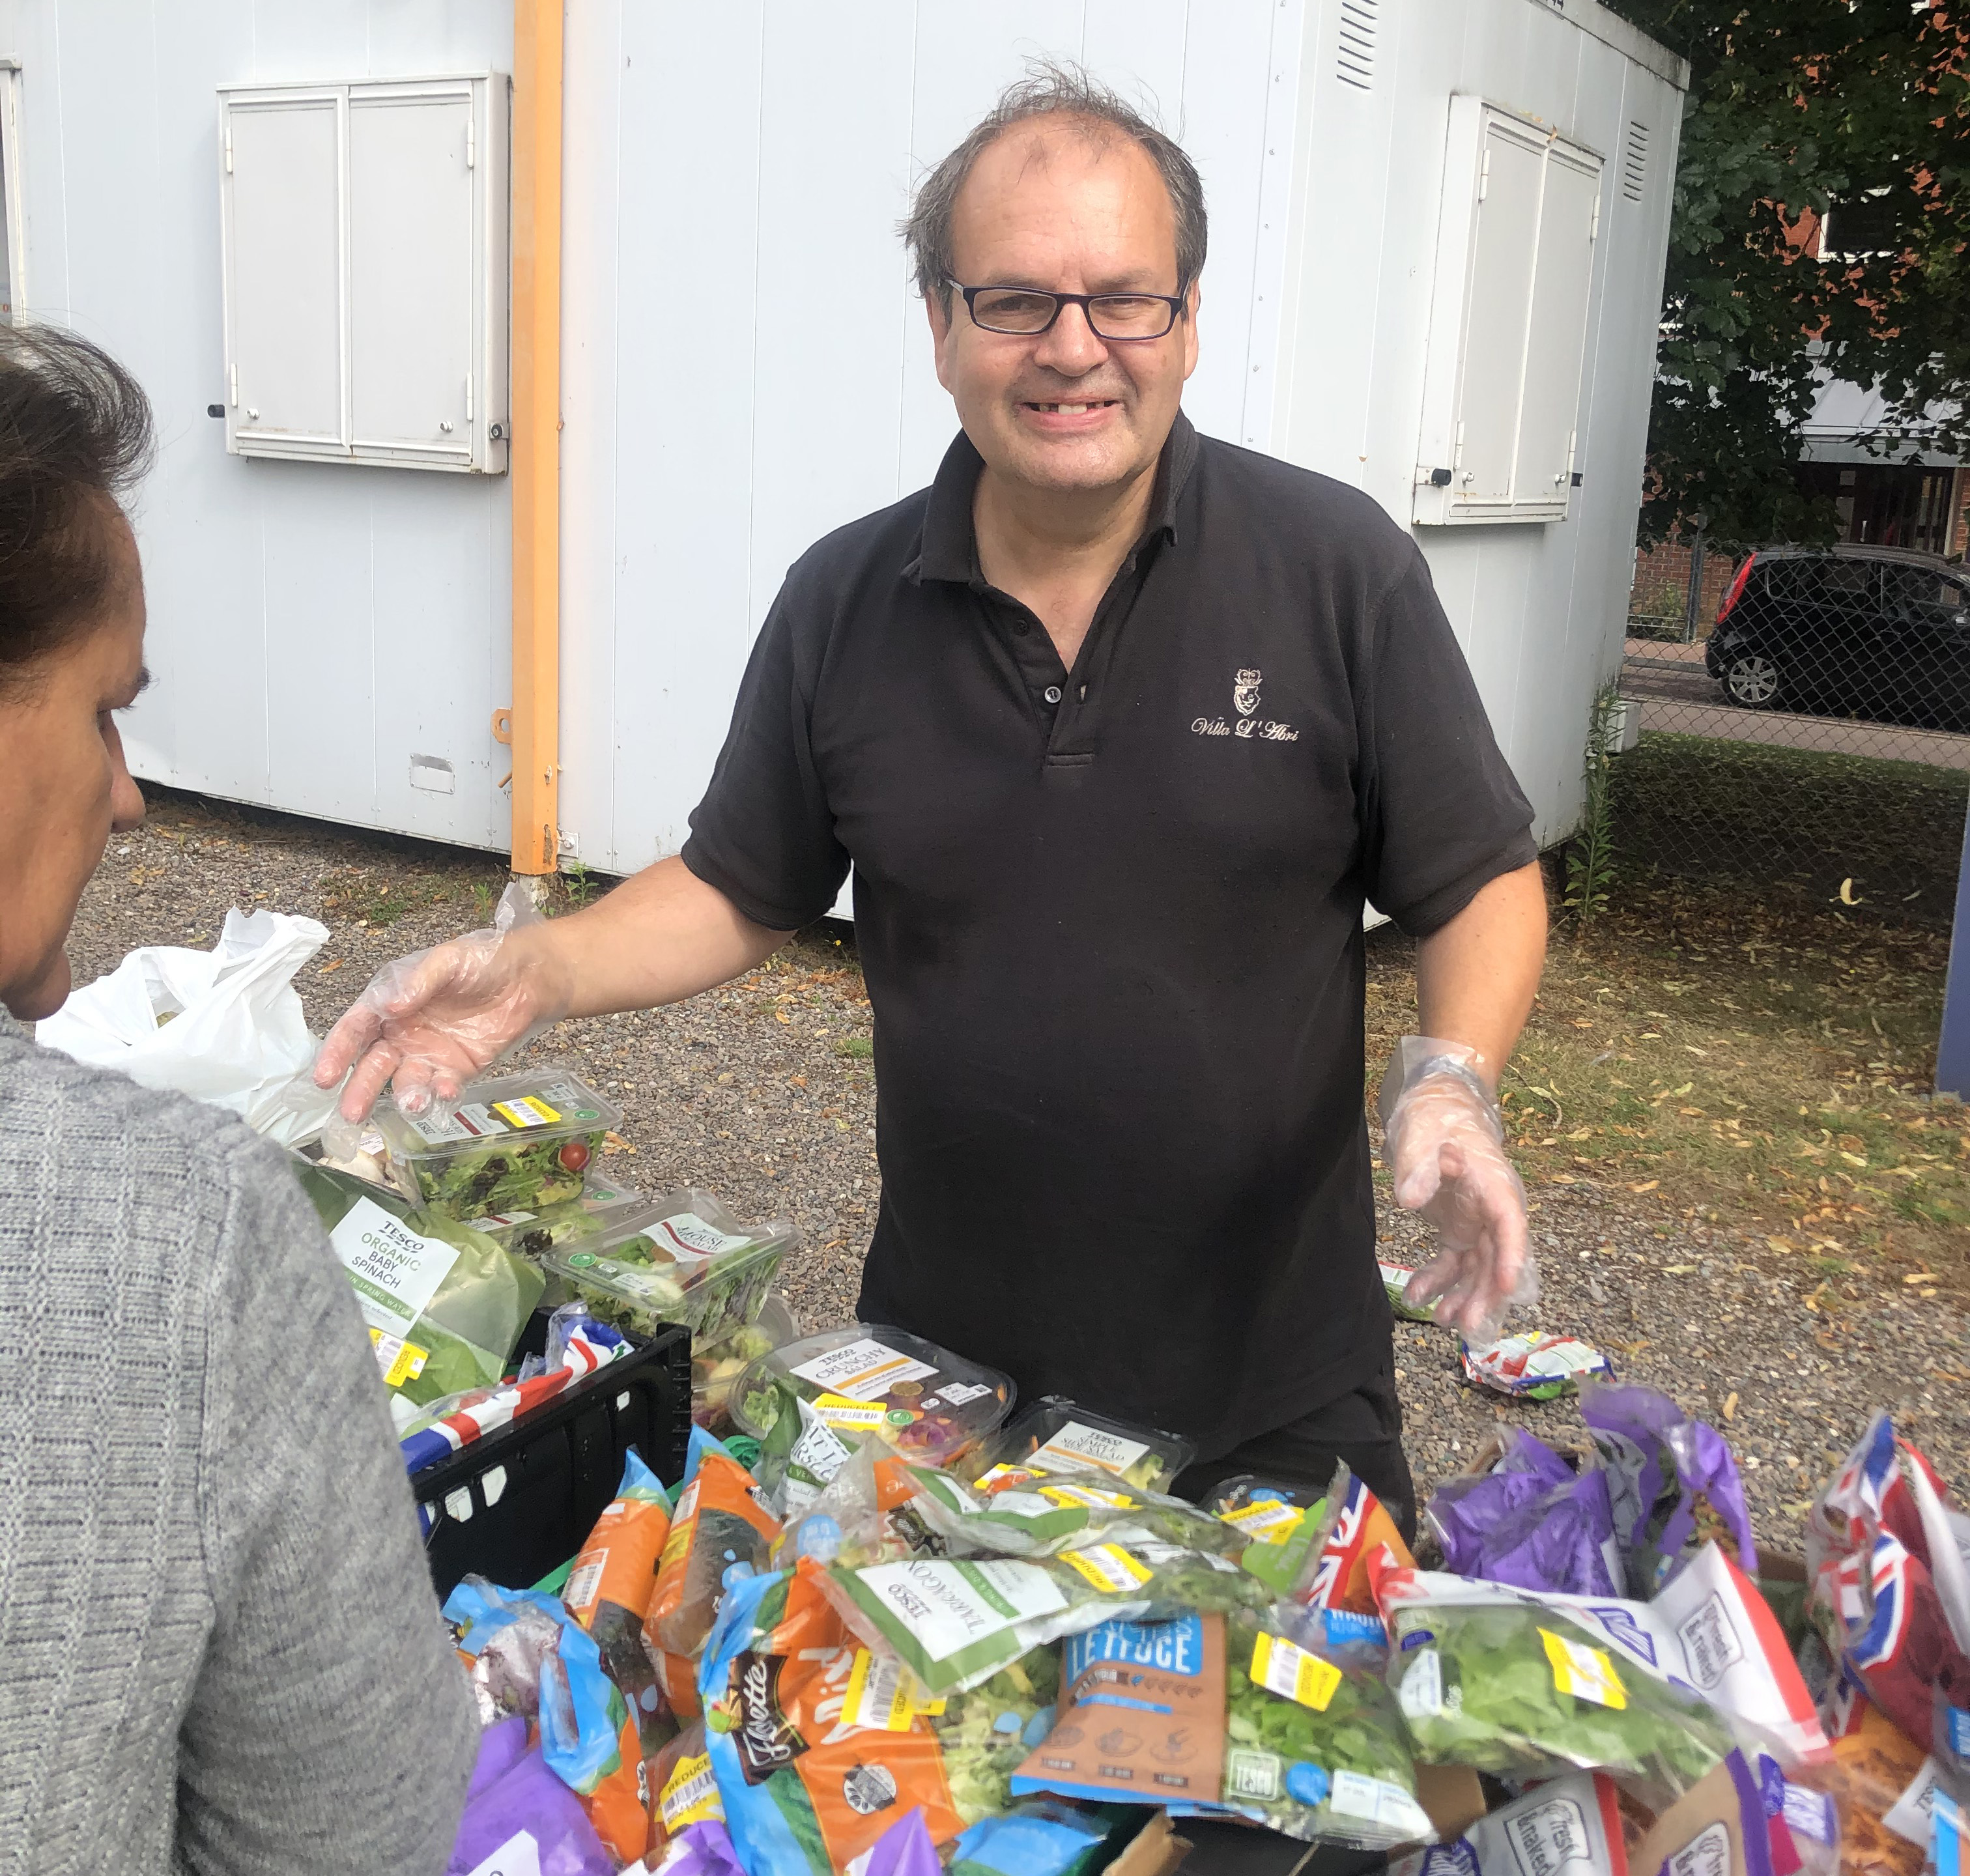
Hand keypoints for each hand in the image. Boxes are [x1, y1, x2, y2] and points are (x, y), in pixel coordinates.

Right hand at [313, 884, 572, 1119]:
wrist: (530, 976)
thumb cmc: (482, 959)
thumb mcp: (448, 960)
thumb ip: (419, 981)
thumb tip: (390, 1007)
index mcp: (390, 1002)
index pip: (355, 1029)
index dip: (337, 1052)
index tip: (325, 1076)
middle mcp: (403, 1032)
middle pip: (374, 1064)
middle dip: (361, 1089)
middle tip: (350, 1114)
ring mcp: (429, 1053)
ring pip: (406, 1081)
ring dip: (405, 1095)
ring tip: (412, 1102)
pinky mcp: (458, 1068)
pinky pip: (442, 1087)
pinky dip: (440, 1094)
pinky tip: (444, 1093)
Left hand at [1378, 1038, 1535, 1343]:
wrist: (1437, 1105)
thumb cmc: (1435, 1115)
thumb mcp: (1421, 1133)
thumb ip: (1417, 1165)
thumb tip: (1410, 1200)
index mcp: (1493, 1182)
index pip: (1510, 1224)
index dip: (1511, 1257)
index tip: (1507, 1288)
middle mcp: (1493, 1207)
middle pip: (1497, 1256)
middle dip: (1485, 1293)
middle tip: (1467, 1324)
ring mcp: (1477, 1221)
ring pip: (1478, 1267)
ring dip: (1464, 1295)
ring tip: (1443, 1321)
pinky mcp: (1459, 1228)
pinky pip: (1455, 1261)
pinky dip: (1440, 1279)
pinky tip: (1419, 1296)